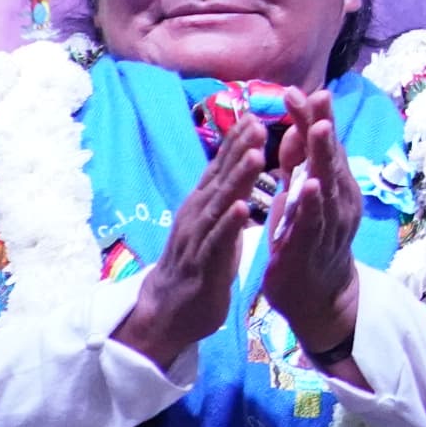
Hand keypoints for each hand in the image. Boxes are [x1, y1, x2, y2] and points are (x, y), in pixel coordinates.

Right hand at [110, 120, 267, 375]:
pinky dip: (229, 224)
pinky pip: (216, 243)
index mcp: (202, 206)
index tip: (256, 114)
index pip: (220, 169)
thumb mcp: (214, 224)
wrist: (167, 312)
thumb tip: (243, 162)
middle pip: (219, 179)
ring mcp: (197, 240)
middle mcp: (196, 216)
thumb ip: (227, 195)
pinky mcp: (202, 266)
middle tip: (258, 122)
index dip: (237, 142)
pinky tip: (243, 208)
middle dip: (239, 150)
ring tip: (256, 155)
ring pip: (219, 205)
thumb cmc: (197, 264)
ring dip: (237, 180)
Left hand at [260, 88, 364, 362]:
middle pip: (330, 156)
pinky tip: (310, 184)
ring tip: (319, 128)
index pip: (321, 144)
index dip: (310, 117)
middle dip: (321, 125)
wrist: (317, 296)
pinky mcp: (317, 246)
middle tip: (315, 96)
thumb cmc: (305, 242)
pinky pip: (317, 221)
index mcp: (333, 184)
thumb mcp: (297, 198)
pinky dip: (314, 202)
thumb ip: (295, 166)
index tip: (294, 91)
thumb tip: (292, 129)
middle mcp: (340, 198)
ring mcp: (332, 222)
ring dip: (324, 155)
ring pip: (329, 183)